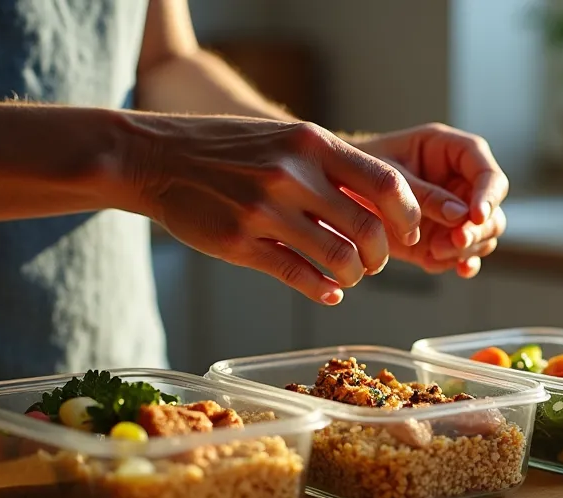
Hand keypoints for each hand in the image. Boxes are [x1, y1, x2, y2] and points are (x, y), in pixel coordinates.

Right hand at [121, 114, 421, 304]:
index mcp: (312, 143)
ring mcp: (264, 210)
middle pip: (369, 230)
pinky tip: (327, 292)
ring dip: (353, 277)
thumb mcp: (287, 139)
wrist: (155, 157)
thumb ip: (334, 167)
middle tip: (374, 263)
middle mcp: (292, 175)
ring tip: (348, 277)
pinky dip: (323, 291)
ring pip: (339, 260)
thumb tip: (389, 205)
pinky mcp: (239, 243)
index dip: (407, 216)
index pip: (388, 184)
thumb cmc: (231, 149)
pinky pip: (299, 277)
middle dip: (381, 256)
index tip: (406, 232)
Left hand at [349, 123, 509, 277]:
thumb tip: (461, 215)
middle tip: (454, 241)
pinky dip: (458, 263)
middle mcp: (460, 182)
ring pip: (484, 236)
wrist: (338, 190)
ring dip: (466, 249)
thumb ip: (424, 194)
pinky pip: (463, 255)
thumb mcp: (387, 175)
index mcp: (451, 152)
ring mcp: (455, 213)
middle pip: (492, 210)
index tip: (476, 217)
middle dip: (478, 229)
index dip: (488, 195)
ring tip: (436, 251)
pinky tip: (449, 267)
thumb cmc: (359, 168)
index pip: (487, 173)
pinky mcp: (444, 237)